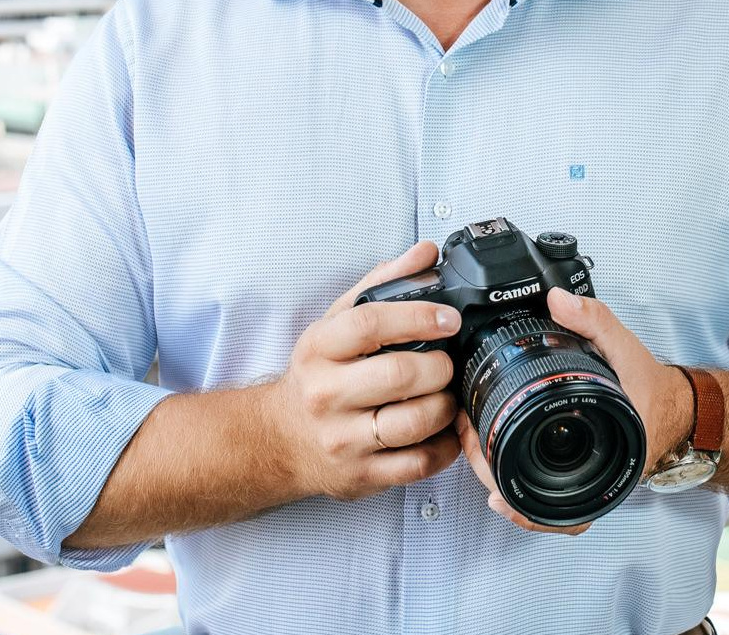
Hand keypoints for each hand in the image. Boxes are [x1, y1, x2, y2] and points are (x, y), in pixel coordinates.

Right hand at [272, 241, 464, 502]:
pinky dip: (444, 446)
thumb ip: (384, 282)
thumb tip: (426, 253)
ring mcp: (342, 439)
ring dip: (445, 405)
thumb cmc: (319, 372)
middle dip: (440, 365)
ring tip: (448, 394)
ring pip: (413, 422)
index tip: (448, 318)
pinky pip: (417, 464)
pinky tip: (444, 429)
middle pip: (399, 374)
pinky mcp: (360, 476)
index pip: (369, 324)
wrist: (279, 438)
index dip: (417, 317)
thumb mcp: (338, 321)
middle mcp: (326, 394)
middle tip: (450, 361)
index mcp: (319, 348)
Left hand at [456, 287, 691, 534]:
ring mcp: (587, 480)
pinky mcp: (580, 471)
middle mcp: (596, 479)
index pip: (561, 501)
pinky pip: (549, 497)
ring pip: (539, 504)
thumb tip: (556, 300)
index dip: (517, 493)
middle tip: (469, 441)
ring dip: (502, 480)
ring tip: (473, 446)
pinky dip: (522, 489)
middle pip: (537, 504)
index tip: (486, 468)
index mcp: (605, 460)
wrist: (675, 406)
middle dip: (494, 476)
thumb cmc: (650, 386)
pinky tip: (496, 472)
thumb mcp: (624, 346)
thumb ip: (592, 320)